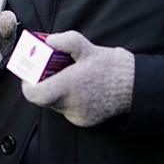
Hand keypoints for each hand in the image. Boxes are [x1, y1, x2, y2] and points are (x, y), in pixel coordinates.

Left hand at [20, 30, 134, 126]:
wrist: (134, 86)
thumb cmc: (111, 66)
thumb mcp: (86, 47)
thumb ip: (64, 41)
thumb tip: (47, 41)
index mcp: (67, 87)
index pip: (34, 94)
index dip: (28, 84)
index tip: (31, 74)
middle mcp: (70, 105)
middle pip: (43, 98)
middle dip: (43, 83)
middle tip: (48, 70)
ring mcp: (76, 116)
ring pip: (54, 104)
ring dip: (55, 91)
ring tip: (67, 77)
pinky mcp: (83, 121)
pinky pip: (66, 109)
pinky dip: (67, 98)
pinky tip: (79, 88)